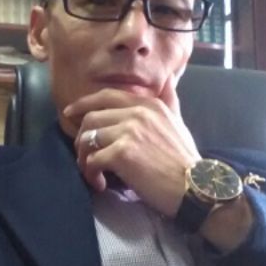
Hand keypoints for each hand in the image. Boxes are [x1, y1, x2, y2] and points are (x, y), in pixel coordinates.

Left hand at [63, 75, 200, 216]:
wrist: (196, 186)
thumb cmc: (185, 159)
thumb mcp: (178, 122)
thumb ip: (169, 100)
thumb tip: (168, 79)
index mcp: (148, 104)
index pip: (106, 96)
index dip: (84, 104)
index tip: (69, 113)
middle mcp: (137, 113)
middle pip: (91, 117)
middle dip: (81, 138)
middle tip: (84, 155)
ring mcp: (128, 132)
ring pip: (88, 138)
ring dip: (83, 158)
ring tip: (92, 172)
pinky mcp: (122, 153)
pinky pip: (92, 160)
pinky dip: (91, 173)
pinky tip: (100, 183)